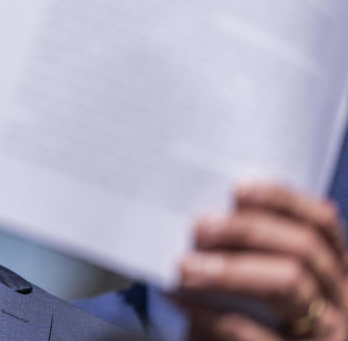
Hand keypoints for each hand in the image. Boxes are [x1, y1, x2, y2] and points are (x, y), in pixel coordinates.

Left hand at [177, 183, 347, 339]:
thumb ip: (246, 250)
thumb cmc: (243, 317)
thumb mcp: (254, 280)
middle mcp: (341, 299)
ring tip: (185, 266)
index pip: (322, 224)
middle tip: (198, 227)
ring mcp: (330, 332)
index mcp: (334, 270)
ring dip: (232, 270)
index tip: (237, 189)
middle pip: (305, 248)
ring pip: (290, 284)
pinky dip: (215, 316)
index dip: (283, 200)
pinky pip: (259, 334)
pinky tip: (183, 303)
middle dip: (249, 231)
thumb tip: (207, 215)